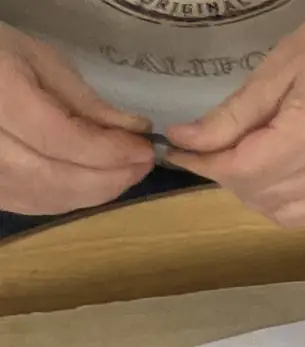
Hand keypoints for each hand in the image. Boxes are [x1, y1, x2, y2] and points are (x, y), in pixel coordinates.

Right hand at [0, 22, 152, 215]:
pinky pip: (38, 203)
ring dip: (97, 190)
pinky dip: (75, 196)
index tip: (144, 148)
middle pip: (58, 177)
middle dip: (110, 175)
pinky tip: (96, 182)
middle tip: (143, 163)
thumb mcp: (40, 61)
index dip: (108, 151)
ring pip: (51, 196)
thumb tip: (135, 132)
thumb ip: (86, 102)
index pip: (61, 140)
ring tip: (126, 171)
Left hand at [164, 0, 304, 225]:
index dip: (205, 164)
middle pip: (261, 194)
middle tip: (208, 150)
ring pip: (281, 213)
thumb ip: (230, 115)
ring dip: (251, 192)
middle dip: (225, 177)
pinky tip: (275, 171)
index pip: (246, 168)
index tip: (178, 152)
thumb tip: (184, 142)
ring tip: (242, 160)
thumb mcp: (274, 71)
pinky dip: (280, 199)